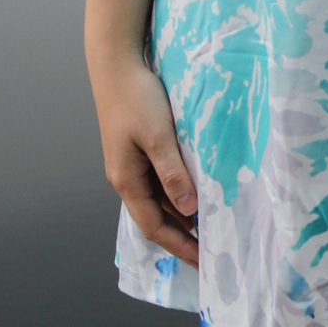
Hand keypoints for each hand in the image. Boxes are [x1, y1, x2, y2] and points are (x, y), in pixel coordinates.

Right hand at [90, 57, 199, 266]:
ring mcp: (133, 165)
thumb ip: (172, 172)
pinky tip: (199, 194)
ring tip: (210, 229)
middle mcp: (127, 178)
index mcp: (126, 180)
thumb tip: (188, 210)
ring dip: (182, 217)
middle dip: (181, 239)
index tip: (202, 262)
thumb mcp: (158, 135)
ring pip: (160, 201)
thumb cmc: (136, 97)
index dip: (178, 246)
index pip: (154, 227)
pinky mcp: (141, 150)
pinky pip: (161, 182)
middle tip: (209, 253)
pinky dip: (180, 194)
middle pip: (156, 219)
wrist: (117, 64)